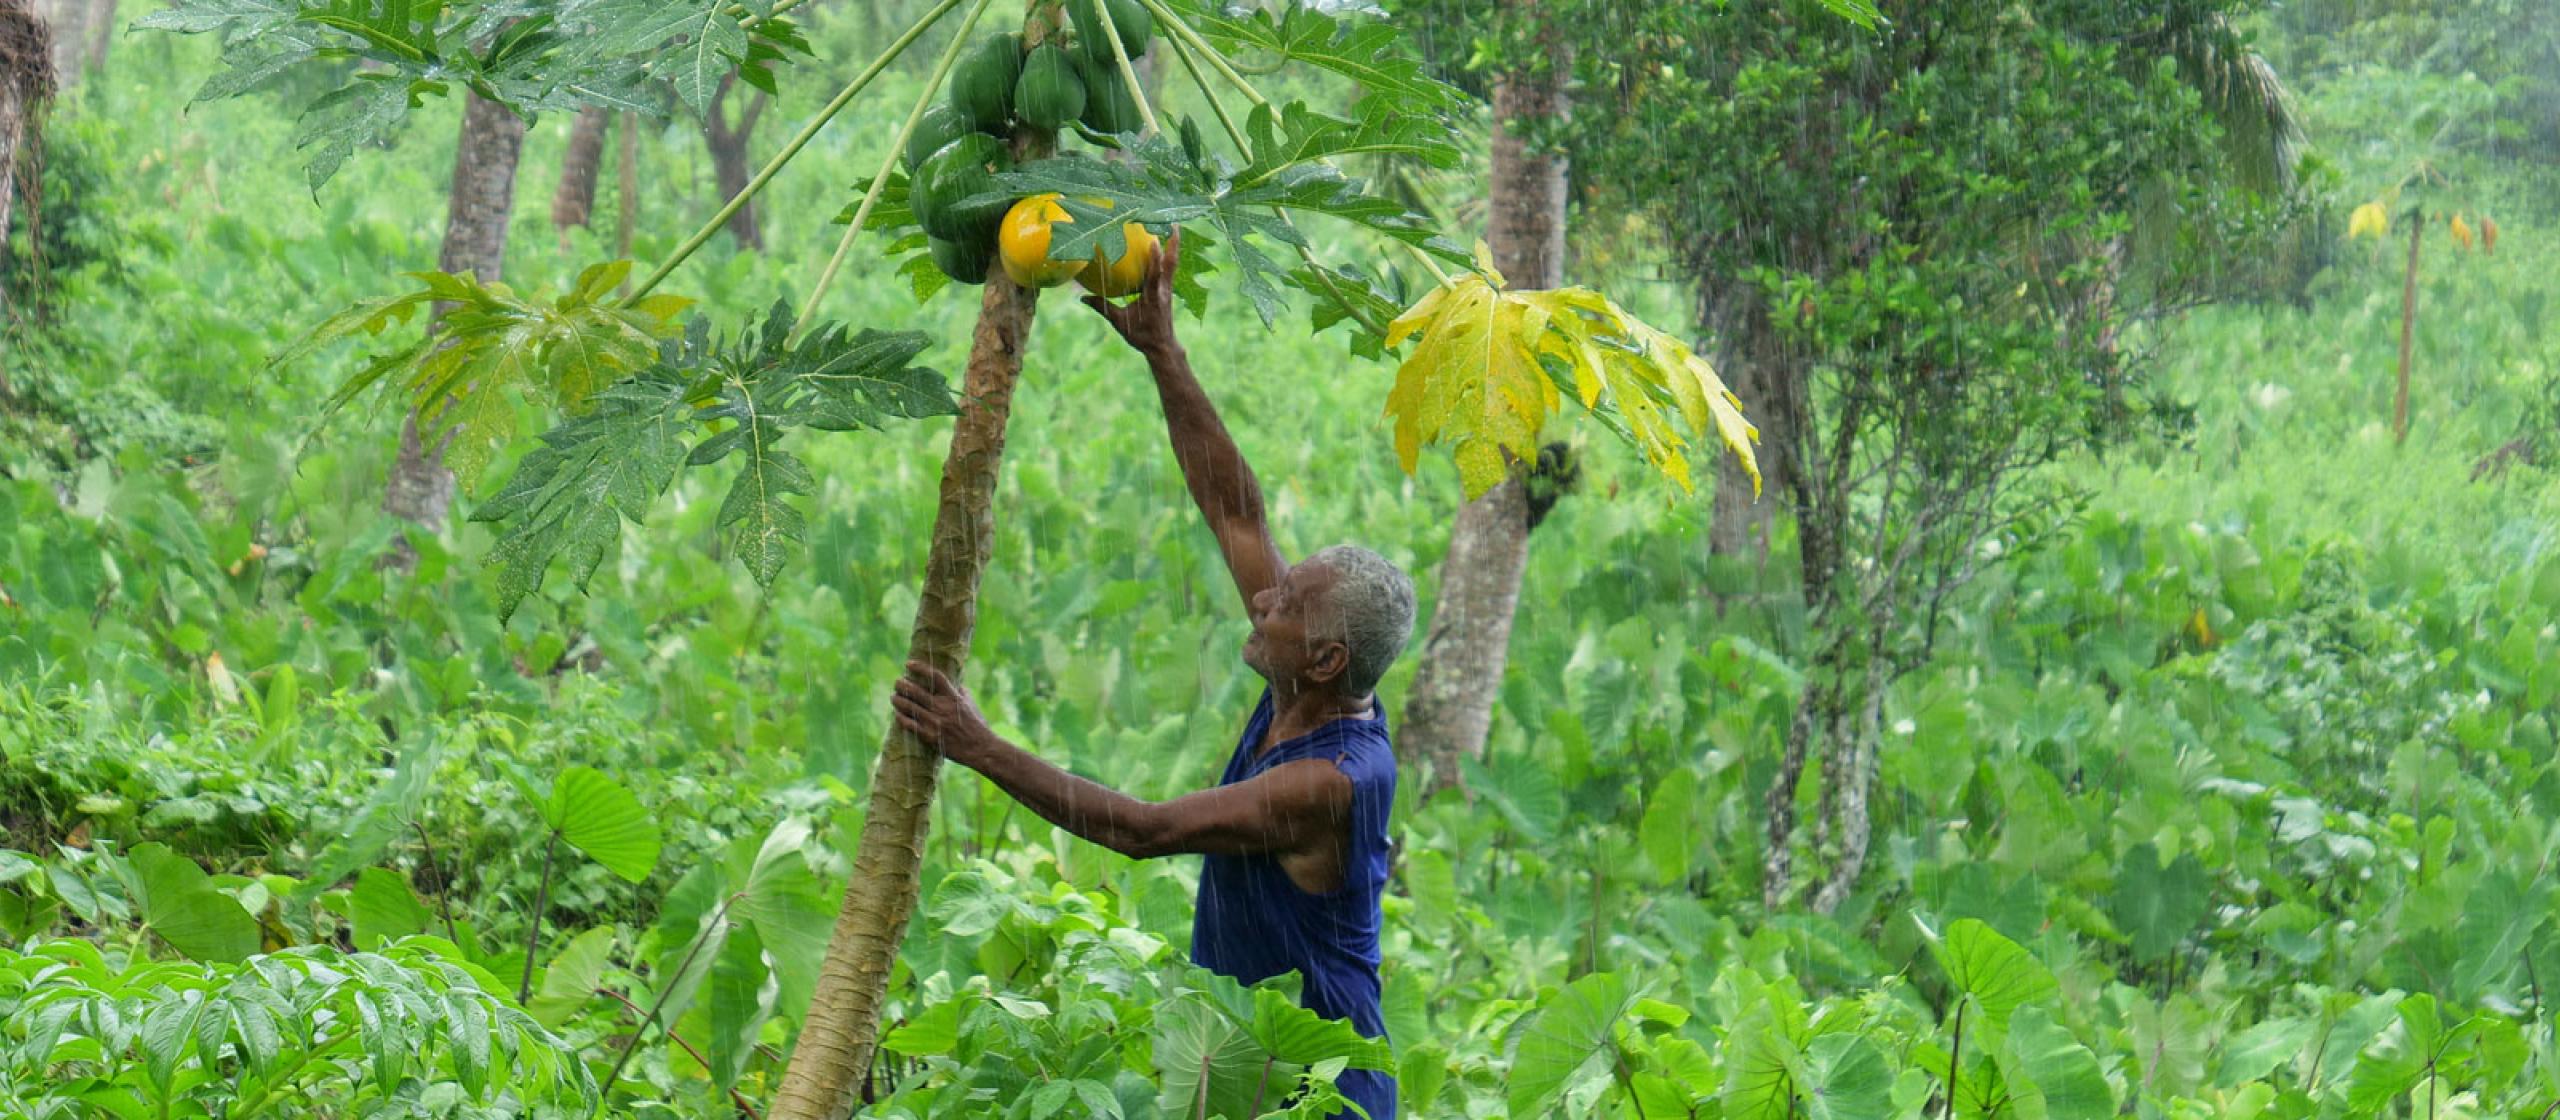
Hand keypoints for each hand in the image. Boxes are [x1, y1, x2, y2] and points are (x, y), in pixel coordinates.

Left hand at [891, 661, 997, 765]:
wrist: (980, 748)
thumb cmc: (977, 725)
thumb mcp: (970, 704)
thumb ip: (960, 691)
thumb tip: (954, 682)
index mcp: (953, 698)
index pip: (935, 677)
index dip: (920, 668)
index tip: (909, 664)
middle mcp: (942, 708)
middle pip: (916, 691)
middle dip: (903, 684)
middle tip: (897, 682)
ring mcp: (935, 722)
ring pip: (910, 707)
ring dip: (898, 700)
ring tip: (893, 696)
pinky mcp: (930, 736)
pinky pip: (910, 724)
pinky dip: (901, 717)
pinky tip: (897, 714)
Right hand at [1084, 227, 1181, 358]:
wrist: (1162, 347)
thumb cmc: (1141, 336)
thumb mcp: (1119, 322)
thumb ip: (1102, 307)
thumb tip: (1082, 298)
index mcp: (1152, 297)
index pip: (1154, 275)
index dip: (1155, 258)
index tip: (1153, 241)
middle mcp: (1163, 290)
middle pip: (1171, 264)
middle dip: (1173, 243)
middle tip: (1173, 224)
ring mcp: (1168, 290)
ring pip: (1173, 264)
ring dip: (1173, 246)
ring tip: (1173, 227)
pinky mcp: (1169, 291)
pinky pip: (1170, 270)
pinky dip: (1168, 256)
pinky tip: (1165, 246)